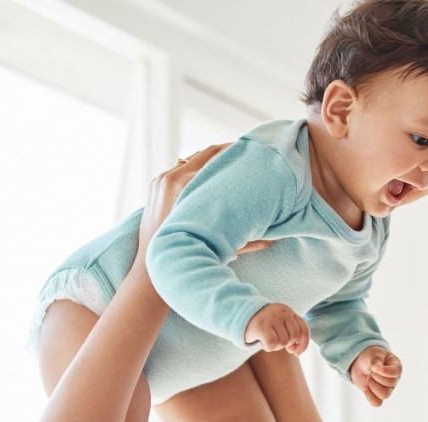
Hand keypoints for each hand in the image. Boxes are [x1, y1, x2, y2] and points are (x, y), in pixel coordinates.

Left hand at [135, 144, 271, 263]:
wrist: (153, 265)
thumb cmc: (188, 257)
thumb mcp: (222, 247)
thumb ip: (249, 240)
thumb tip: (274, 239)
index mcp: (188, 186)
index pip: (217, 155)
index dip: (236, 150)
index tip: (252, 151)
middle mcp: (173, 178)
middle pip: (206, 153)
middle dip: (226, 152)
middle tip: (245, 153)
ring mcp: (162, 179)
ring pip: (191, 159)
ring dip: (210, 160)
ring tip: (228, 163)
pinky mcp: (156, 184)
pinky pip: (179, 169)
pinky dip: (194, 169)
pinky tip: (208, 175)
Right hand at [244, 303, 309, 354]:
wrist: (241, 317)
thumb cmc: (264, 325)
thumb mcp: (280, 325)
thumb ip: (291, 334)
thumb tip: (295, 351)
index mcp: (289, 311)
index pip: (304, 329)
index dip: (303, 343)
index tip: (296, 352)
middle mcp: (283, 312)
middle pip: (293, 337)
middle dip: (285, 344)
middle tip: (274, 340)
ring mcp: (272, 317)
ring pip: (283, 342)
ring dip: (275, 346)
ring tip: (266, 339)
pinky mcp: (262, 326)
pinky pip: (272, 344)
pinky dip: (267, 347)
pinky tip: (261, 341)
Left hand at [349, 347, 401, 406]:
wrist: (361, 364)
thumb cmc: (371, 357)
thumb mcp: (373, 355)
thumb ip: (376, 361)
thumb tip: (377, 369)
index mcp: (396, 367)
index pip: (395, 373)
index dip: (384, 372)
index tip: (374, 367)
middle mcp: (394, 379)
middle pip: (389, 384)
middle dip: (376, 377)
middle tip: (370, 371)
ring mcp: (387, 389)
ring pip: (384, 395)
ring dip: (373, 386)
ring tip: (369, 379)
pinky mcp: (378, 396)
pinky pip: (377, 403)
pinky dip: (370, 396)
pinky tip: (366, 388)